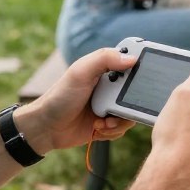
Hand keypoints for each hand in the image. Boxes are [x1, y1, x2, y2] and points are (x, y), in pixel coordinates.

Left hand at [15, 48, 139, 153]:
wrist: (46, 128)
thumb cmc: (60, 97)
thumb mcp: (80, 72)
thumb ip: (104, 59)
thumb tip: (133, 58)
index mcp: (106, 70)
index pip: (132, 64)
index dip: (141, 68)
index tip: (144, 77)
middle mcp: (110, 87)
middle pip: (136, 92)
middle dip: (129, 103)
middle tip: (116, 108)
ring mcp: (109, 106)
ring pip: (131, 113)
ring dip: (120, 120)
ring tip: (103, 121)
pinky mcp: (107, 124)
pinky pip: (123, 128)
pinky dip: (113, 131)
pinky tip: (98, 128)